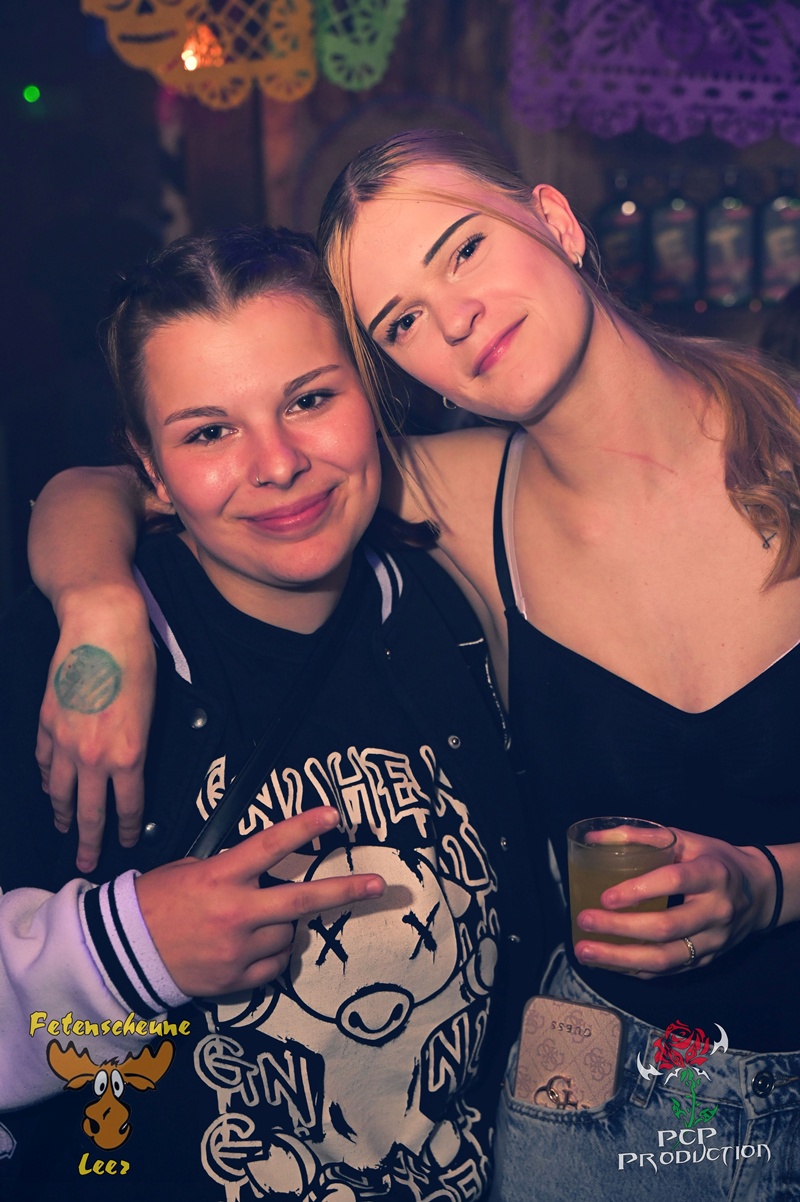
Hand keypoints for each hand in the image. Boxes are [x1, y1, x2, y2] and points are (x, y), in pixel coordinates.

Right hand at [36, 585, 154, 872]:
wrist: (100, 627)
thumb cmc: (135, 660)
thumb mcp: (153, 709)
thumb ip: (140, 745)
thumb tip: (133, 765)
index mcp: (128, 755)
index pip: (129, 806)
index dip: (129, 829)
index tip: (128, 842)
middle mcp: (94, 756)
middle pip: (89, 811)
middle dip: (89, 840)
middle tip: (86, 861)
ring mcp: (65, 742)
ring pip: (60, 792)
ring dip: (62, 814)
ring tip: (63, 828)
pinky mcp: (47, 724)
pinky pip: (44, 762)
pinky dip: (46, 778)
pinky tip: (49, 787)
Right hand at [135, 808, 384, 995]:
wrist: (123, 955)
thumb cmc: (156, 903)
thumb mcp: (190, 870)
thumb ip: (232, 869)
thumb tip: (268, 869)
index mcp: (219, 877)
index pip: (269, 846)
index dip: (303, 828)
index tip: (333, 816)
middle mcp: (233, 914)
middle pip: (301, 901)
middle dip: (344, 891)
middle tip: (378, 886)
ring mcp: (236, 950)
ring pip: (288, 933)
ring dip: (284, 923)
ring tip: (254, 918)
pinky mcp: (235, 980)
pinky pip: (274, 963)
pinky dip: (271, 952)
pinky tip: (250, 945)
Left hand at [572, 827, 774, 976]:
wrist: (760, 892)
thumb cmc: (714, 860)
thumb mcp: (685, 839)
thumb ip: (641, 836)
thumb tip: (593, 838)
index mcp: (712, 874)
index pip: (674, 881)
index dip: (638, 890)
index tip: (605, 896)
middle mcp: (715, 911)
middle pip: (665, 927)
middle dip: (619, 928)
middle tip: (584, 921)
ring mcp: (713, 941)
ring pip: (665, 958)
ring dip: (621, 959)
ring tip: (585, 952)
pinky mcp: (707, 960)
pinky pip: (669, 971)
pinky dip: (635, 970)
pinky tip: (609, 964)